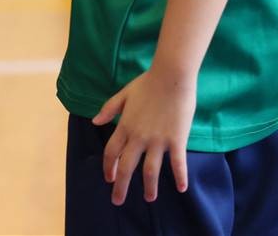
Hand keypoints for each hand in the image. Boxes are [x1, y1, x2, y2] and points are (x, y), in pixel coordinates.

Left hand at [93, 66, 195, 204]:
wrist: (171, 75)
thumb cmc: (148, 82)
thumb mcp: (123, 94)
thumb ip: (109, 109)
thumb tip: (94, 122)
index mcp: (125, 126)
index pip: (112, 153)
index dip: (108, 168)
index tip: (109, 179)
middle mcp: (139, 137)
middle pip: (126, 167)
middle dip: (121, 186)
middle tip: (117, 201)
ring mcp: (158, 140)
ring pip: (150, 170)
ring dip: (149, 186)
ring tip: (150, 198)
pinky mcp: (176, 139)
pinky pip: (178, 163)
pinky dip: (180, 176)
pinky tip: (182, 188)